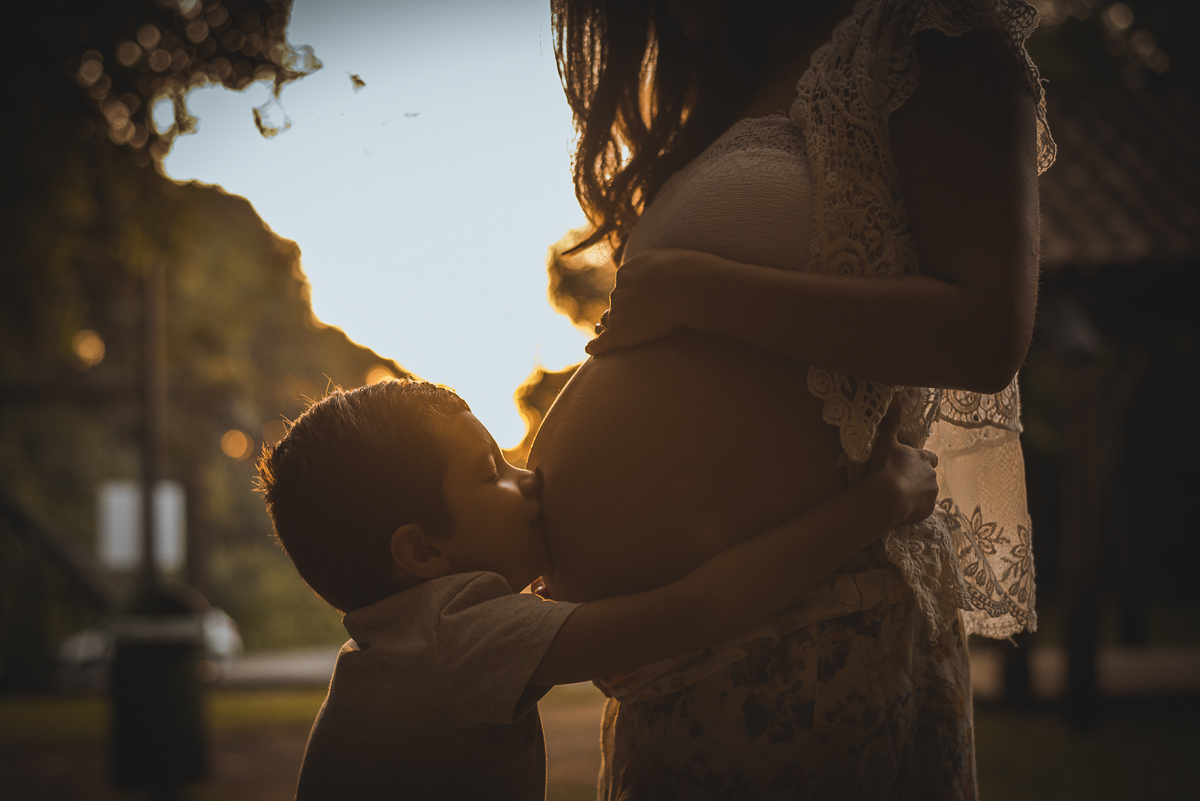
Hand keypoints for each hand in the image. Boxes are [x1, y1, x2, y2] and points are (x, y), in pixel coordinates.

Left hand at [586, 249, 692, 355]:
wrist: (682, 286)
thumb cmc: (689, 272)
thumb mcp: (675, 260)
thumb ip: (667, 266)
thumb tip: (675, 270)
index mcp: (629, 271)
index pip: (625, 284)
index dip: (631, 293)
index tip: (637, 299)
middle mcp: (619, 290)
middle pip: (615, 302)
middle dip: (618, 309)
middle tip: (618, 317)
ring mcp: (618, 311)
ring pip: (609, 320)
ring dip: (606, 325)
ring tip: (601, 331)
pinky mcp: (620, 332)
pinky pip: (603, 341)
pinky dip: (596, 346)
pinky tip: (591, 350)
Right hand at [867, 402, 939, 524]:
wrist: (887, 497)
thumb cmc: (886, 467)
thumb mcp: (886, 441)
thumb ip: (892, 420)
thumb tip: (896, 397)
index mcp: (924, 458)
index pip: (930, 458)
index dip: (922, 460)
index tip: (910, 464)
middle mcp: (932, 474)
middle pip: (929, 475)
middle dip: (918, 477)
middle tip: (899, 480)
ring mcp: (932, 493)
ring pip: (927, 491)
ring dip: (917, 492)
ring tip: (899, 495)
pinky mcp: (929, 509)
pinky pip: (924, 507)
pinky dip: (915, 507)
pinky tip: (902, 507)